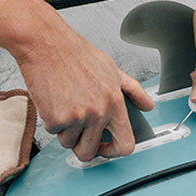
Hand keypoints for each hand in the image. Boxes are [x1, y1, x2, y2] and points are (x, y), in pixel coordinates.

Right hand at [15, 33, 154, 161]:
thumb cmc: (76, 54)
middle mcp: (98, 112)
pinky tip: (52, 99)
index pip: (125, 144)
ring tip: (63, 104)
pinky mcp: (55, 118)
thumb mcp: (112, 69)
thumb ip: (133, 90)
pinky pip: (51, 132)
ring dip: (63, 129)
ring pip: (68, 143)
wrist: (46, 43)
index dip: (113, 152)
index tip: (104, 148)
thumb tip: (148, 105)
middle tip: (75, 129)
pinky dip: (49, 119)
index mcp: (115, 102)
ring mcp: (77, 117)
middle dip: (80, 145)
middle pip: (89, 152)